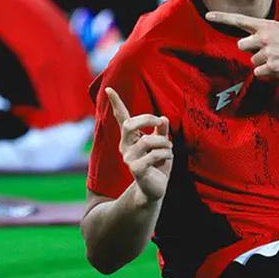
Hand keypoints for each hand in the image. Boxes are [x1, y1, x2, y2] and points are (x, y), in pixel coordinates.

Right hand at [105, 87, 171, 204]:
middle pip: (129, 124)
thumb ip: (162, 131)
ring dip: (164, 143)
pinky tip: (166, 159)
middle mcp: (125, 146)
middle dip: (148, 119)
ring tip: (169, 148)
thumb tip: (164, 118)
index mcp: (130, 138)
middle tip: (160, 122)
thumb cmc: (158, 164)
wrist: (155, 189)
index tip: (109, 88)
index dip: (115, 103)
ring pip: (148, 141)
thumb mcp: (162, 144)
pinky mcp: (135, 169)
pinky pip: (153, 156)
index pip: (121, 117)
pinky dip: (165, 155)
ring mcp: (128, 158)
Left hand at [206, 11, 278, 78]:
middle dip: (251, 49)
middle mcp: (265, 37)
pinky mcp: (272, 66)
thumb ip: (264, 32)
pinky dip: (268, 72)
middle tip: (268, 50)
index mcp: (267, 25)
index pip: (240, 20)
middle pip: (241, 45)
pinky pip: (259, 72)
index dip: (222, 17)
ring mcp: (268, 52)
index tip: (208, 15)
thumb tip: (247, 43)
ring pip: (253, 60)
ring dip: (263, 62)